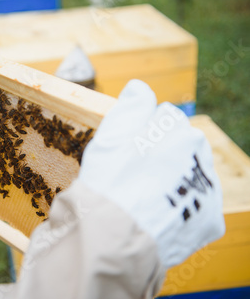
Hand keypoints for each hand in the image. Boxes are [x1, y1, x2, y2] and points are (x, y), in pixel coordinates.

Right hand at [76, 80, 224, 266]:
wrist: (117, 234)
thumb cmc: (111, 179)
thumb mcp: (112, 133)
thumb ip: (131, 104)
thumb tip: (140, 87)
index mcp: (178, 128)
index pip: (162, 120)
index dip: (140, 134)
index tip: (126, 150)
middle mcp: (201, 154)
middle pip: (180, 147)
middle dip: (162, 155)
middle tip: (134, 175)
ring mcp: (208, 188)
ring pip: (190, 177)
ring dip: (173, 182)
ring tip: (144, 198)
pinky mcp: (210, 220)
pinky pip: (195, 208)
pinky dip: (179, 210)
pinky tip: (157, 215)